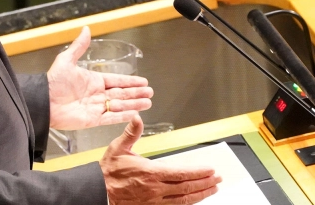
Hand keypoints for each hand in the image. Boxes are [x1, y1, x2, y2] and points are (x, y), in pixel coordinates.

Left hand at [47, 26, 152, 130]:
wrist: (43, 102)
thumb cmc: (53, 82)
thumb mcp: (66, 60)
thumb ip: (79, 46)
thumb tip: (86, 29)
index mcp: (93, 80)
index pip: (117, 80)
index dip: (130, 81)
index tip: (143, 82)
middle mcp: (96, 94)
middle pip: (122, 93)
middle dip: (136, 93)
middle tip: (150, 92)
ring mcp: (95, 107)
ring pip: (120, 105)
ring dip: (134, 104)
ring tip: (148, 103)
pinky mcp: (93, 120)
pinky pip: (111, 118)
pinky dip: (123, 116)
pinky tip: (134, 114)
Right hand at [100, 115, 221, 204]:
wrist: (97, 192)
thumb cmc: (107, 172)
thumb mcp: (118, 148)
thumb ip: (131, 133)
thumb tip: (137, 118)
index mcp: (150, 173)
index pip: (181, 173)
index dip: (198, 172)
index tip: (210, 170)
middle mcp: (155, 189)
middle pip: (187, 188)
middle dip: (205, 183)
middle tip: (218, 179)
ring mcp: (154, 202)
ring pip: (183, 200)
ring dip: (200, 195)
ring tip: (212, 190)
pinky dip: (186, 204)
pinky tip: (193, 201)